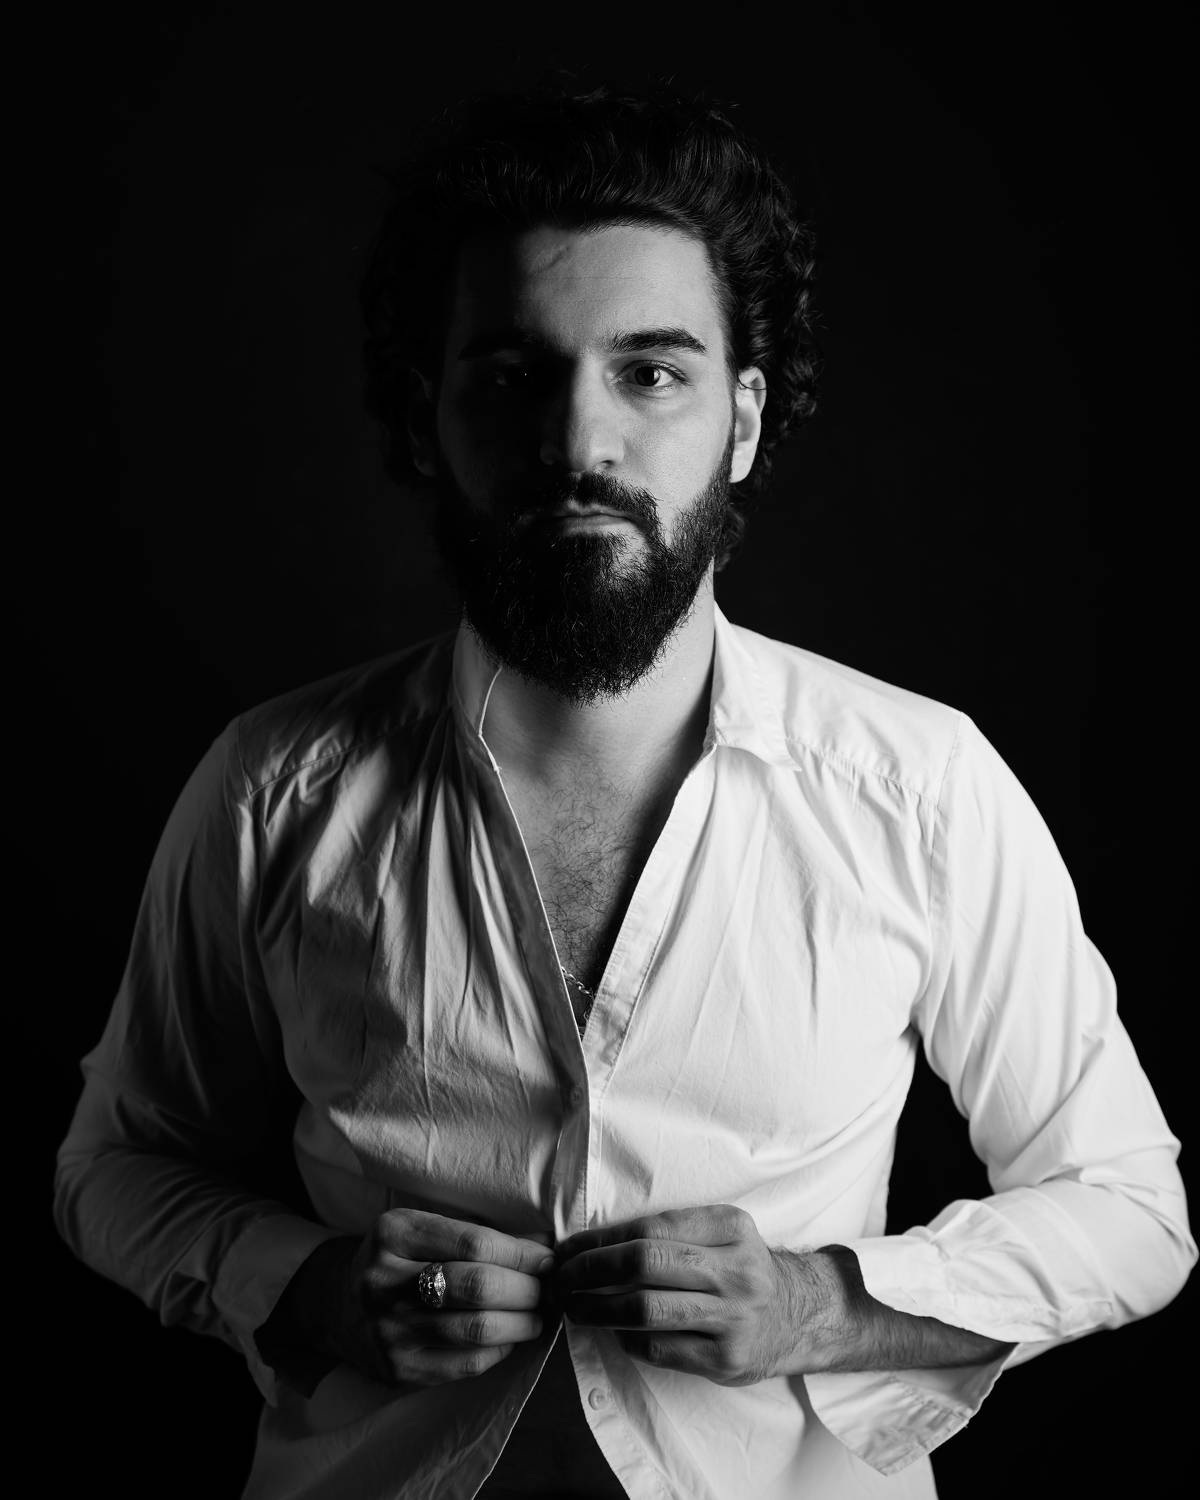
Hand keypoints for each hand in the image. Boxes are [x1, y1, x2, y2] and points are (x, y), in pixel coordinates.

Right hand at [277, 1209, 554, 1387]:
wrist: (338, 1306)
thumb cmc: (397, 1259)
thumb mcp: (420, 1229)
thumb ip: (474, 1235)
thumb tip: (543, 1249)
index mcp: (394, 1232)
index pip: (474, 1243)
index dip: (521, 1254)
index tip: (549, 1260)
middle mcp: (385, 1280)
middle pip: (477, 1286)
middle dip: (526, 1289)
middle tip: (548, 1291)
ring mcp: (389, 1329)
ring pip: (476, 1329)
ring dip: (521, 1324)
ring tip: (537, 1316)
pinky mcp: (397, 1368)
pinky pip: (464, 1364)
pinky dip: (498, 1351)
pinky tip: (508, 1339)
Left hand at [554, 1204, 805, 1386]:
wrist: (798, 1316)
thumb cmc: (740, 1269)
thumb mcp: (721, 1234)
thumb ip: (671, 1233)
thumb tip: (591, 1244)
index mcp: (730, 1226)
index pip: (649, 1228)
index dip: (600, 1240)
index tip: (567, 1249)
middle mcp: (736, 1269)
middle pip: (644, 1263)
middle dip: (590, 1271)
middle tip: (561, 1279)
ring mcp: (734, 1317)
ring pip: (646, 1309)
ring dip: (597, 1309)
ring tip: (573, 1308)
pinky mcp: (727, 1358)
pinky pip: (659, 1348)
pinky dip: (627, 1339)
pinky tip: (613, 1332)